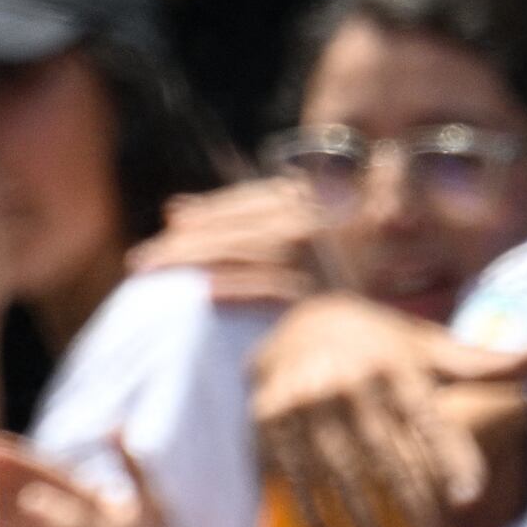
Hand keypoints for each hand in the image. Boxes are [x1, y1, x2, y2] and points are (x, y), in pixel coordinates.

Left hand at [130, 174, 342, 308]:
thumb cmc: (330, 274)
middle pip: (236, 229)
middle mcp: (312, 224)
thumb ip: (235, 217)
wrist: (385, 324)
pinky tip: (204, 295)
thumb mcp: (288, 233)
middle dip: (184, 242)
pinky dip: (235, 289)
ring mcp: (316, 261)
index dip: (205, 213)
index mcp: (307, 203)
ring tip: (153, 272)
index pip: (246, 202)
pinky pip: (268, 289)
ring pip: (242, 255)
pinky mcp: (318, 297)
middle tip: (141, 258)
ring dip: (193, 261)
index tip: (168, 224)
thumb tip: (172, 208)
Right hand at [251, 291, 515, 526]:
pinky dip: (310, 513)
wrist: (300, 321)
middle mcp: (348, 380)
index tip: (470, 497)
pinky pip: (291, 475)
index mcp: (394, 365)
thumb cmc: (380, 347)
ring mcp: (304, 400)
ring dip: (363, 523)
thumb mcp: (429, 348)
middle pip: (387, 457)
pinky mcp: (268, 419)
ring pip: (340, 474)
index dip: (451, 458)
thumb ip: (484, 364)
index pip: (428, 420)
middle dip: (411, 508)